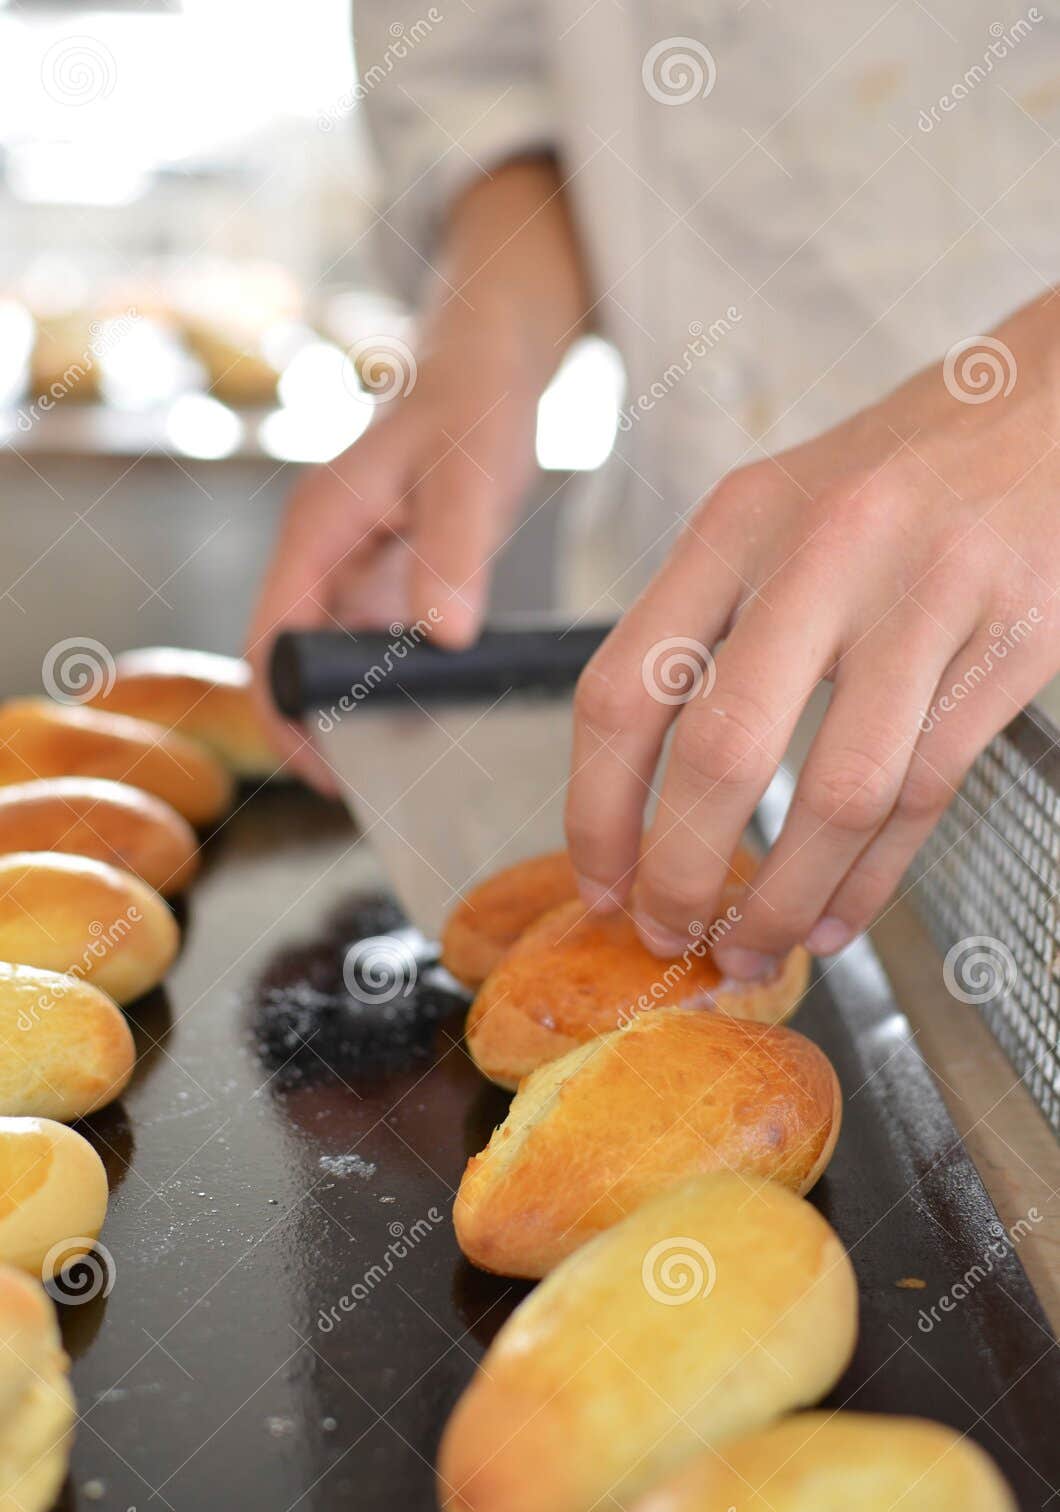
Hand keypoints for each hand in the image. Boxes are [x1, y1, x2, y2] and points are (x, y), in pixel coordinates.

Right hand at [246, 351, 538, 789]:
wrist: (490, 362)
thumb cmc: (475, 405)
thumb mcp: (471, 479)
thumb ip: (453, 555)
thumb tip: (440, 636)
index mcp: (317, 528)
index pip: (270, 641)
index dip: (284, 712)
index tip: (323, 769)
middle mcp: (320, 549)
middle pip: (289, 659)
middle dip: (314, 725)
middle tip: (366, 785)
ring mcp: (347, 561)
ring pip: (330, 656)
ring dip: (352, 709)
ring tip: (400, 763)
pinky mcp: (381, 569)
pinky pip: (370, 640)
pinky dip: (390, 681)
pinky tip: (431, 712)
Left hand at [566, 294, 1059, 972]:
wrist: (1046, 404)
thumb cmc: (897, 477)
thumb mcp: (776, 514)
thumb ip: (706, 625)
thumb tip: (642, 795)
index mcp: (736, 523)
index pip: (623, 688)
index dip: (595, 811)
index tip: (596, 883)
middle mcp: (823, 551)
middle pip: (721, 752)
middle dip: (680, 873)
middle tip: (667, 934)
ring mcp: (926, 595)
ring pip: (838, 792)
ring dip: (784, 897)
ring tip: (754, 948)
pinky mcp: (1011, 641)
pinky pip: (925, 792)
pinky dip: (871, 878)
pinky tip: (835, 916)